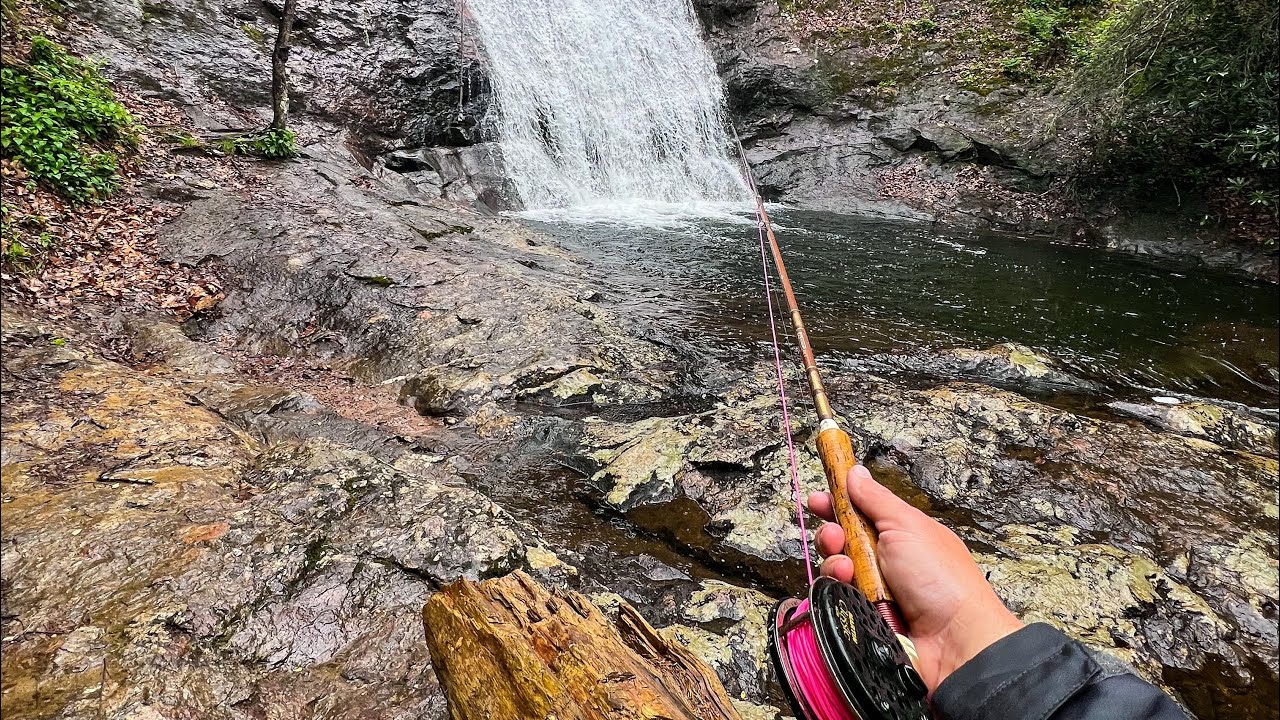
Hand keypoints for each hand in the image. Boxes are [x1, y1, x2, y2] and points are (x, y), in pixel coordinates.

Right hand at [808, 464, 1023, 691]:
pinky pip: (836, 596)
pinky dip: (839, 588)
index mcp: (901, 534)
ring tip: (848, 568)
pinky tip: (850, 587)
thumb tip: (855, 472)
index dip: (837, 504)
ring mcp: (875, 589)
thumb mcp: (906, 525)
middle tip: (836, 536)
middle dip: (832, 534)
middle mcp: (887, 561)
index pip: (861, 512)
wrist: (953, 640)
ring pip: (835, 568)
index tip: (819, 500)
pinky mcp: (864, 614)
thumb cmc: (943, 581)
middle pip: (842, 540)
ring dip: (836, 562)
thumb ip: (875, 498)